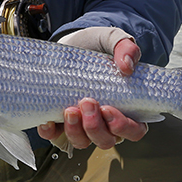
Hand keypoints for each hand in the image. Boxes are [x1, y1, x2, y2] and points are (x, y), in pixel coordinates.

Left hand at [37, 31, 147, 149]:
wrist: (68, 43)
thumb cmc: (96, 46)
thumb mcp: (112, 39)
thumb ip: (125, 47)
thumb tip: (128, 65)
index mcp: (127, 107)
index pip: (134, 130)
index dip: (123, 127)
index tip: (108, 109)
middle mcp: (105, 121)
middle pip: (106, 140)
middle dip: (95, 127)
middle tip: (87, 101)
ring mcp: (81, 124)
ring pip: (82, 142)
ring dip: (75, 131)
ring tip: (69, 109)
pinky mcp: (59, 122)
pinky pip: (55, 137)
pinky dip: (51, 133)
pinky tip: (48, 121)